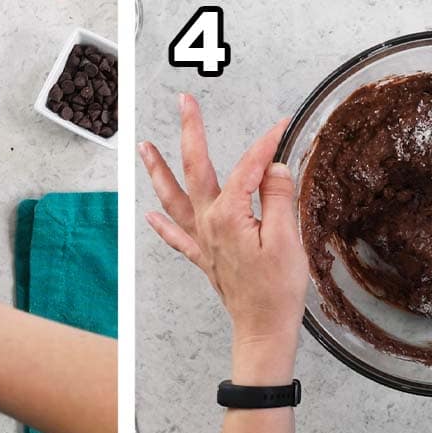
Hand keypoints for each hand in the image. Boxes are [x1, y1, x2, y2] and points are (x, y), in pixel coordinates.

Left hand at [139, 93, 306, 385]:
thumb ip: (276, 198)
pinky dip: (162, 224)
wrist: (262, 330)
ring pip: (173, 197)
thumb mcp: (287, 240)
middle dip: (190, 131)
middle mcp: (207, 222)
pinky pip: (176, 236)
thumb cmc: (276, 290)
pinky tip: (151, 216)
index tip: (282, 124)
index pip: (248, 166)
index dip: (266, 143)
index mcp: (228, 214)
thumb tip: (273, 166)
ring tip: (144, 148)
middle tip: (185, 102)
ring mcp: (202, 239)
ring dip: (158, 171)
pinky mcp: (203, 257)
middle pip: (194, 168)